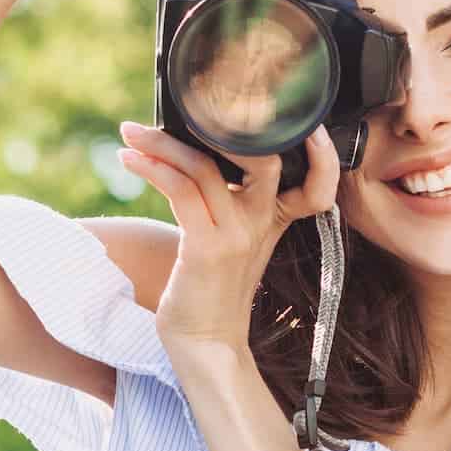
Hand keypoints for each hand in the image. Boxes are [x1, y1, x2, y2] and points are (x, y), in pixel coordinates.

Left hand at [116, 120, 342, 357]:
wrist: (204, 342)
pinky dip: (152, 168)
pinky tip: (131, 160)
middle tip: (179, 108)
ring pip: (207, 166)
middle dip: (220, 125)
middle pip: (264, 156)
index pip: (318, 184)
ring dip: (162, 143)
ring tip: (131, 132)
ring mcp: (237, 234)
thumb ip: (223, 203)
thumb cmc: (207, 291)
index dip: (319, 154)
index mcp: (272, 221)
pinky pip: (182, 190)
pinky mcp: (207, 247)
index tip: (288, 124)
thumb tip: (190, 158)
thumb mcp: (227, 242)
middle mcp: (261, 224)